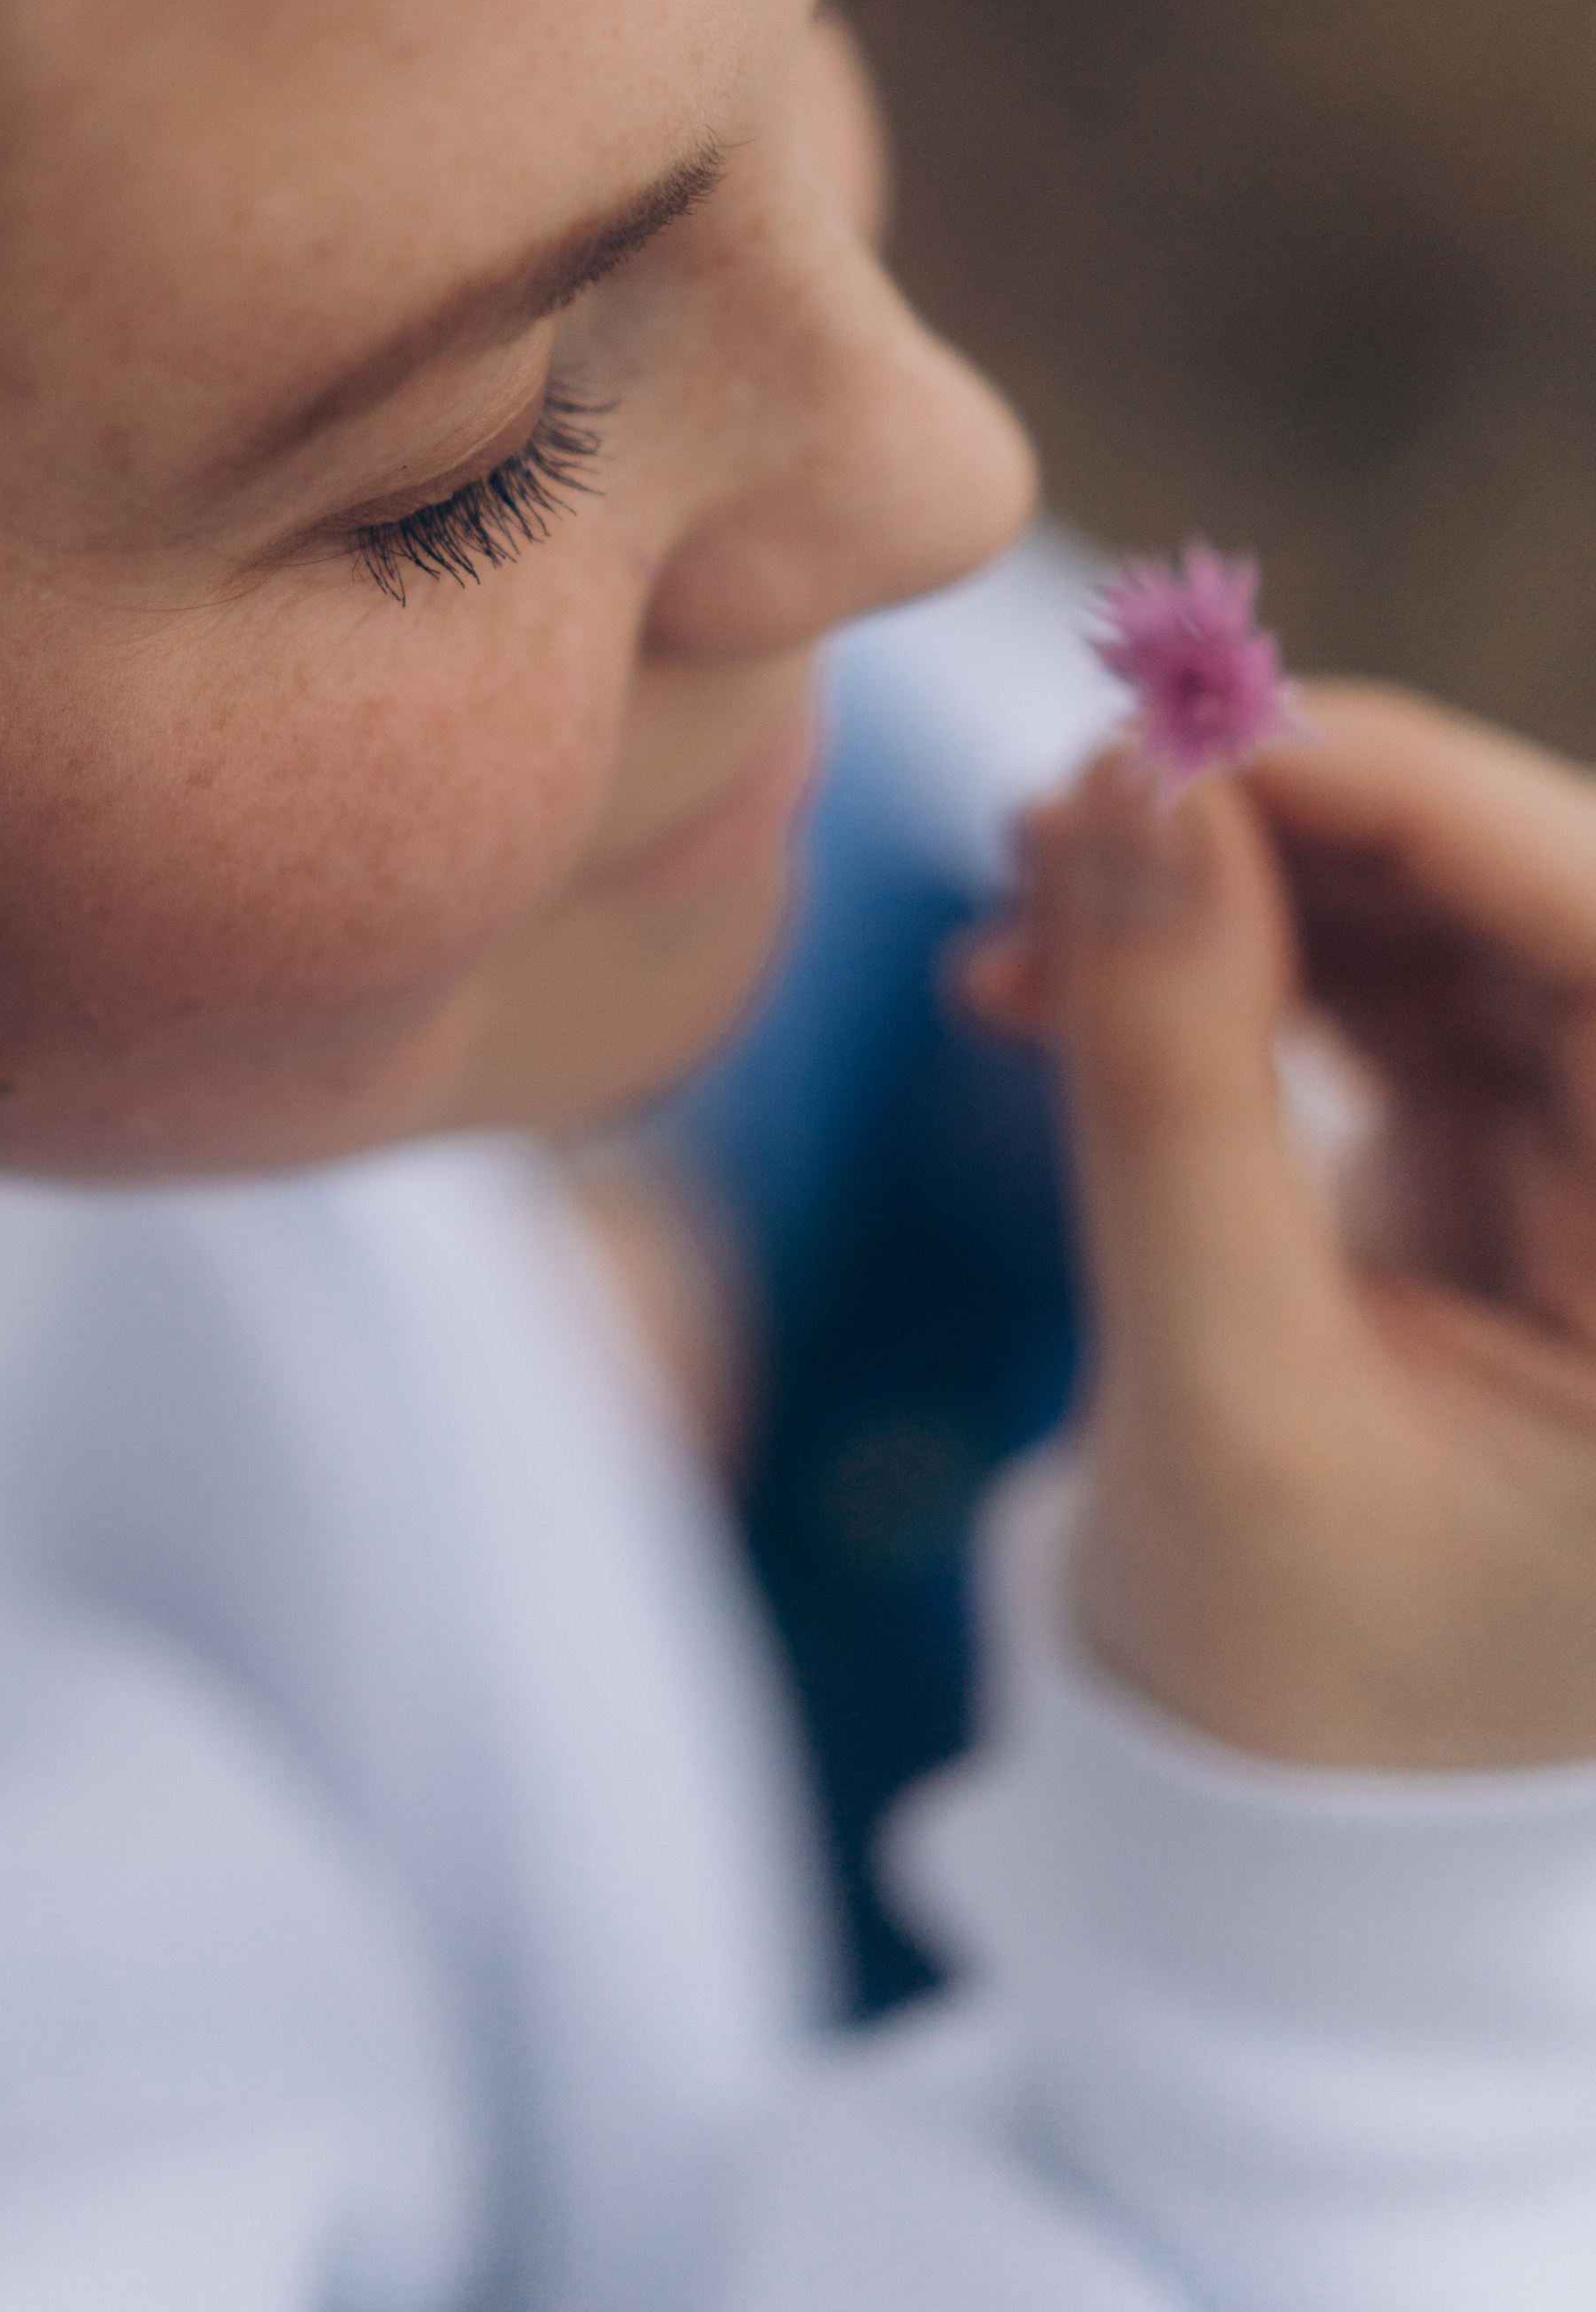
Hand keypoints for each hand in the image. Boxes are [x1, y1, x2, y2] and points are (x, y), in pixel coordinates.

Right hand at [963, 685, 1595, 1767]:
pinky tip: (1052, 970)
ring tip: (1023, 894)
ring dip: (1232, 872)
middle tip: (1071, 795)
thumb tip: (1117, 782)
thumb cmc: (1289, 1681)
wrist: (1278, 1834)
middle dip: (1298, 818)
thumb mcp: (1221, 1398)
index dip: (1417, 795)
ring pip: (1445, 911)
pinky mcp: (1499, 1152)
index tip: (1189, 725)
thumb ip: (1171, 1084)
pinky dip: (1215, 950)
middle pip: (1536, 898)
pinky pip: (1374, 977)